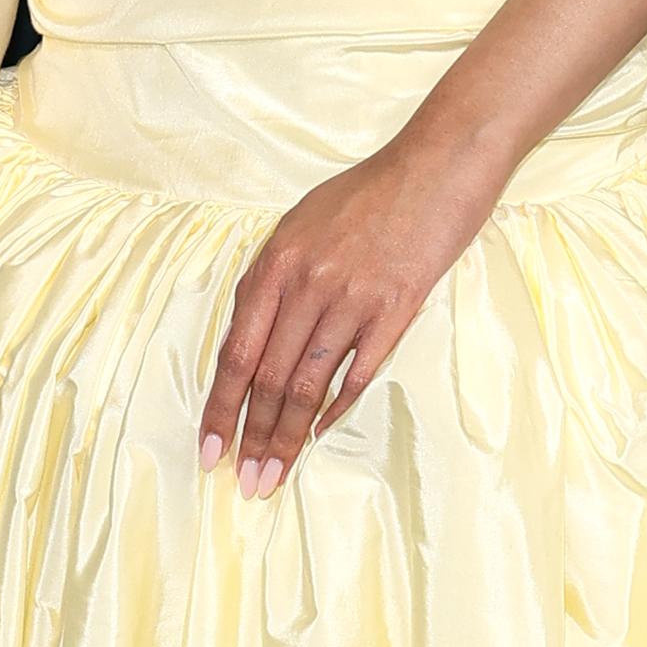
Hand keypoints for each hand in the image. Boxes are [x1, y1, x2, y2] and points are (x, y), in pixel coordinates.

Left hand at [198, 121, 503, 495]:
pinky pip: (360, 370)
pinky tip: (322, 433)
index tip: (209, 450)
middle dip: (252, 437)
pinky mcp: (397, 308)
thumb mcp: (300, 223)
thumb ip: (271, 279)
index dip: (219, 407)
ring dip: (289, 436)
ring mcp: (352, 299)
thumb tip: (249, 336)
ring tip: (275, 475)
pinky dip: (338, 406)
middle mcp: (307, 284)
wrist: (437, 163)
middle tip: (246, 482)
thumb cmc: (366, 192)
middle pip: (269, 378)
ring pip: (309, 383)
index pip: (236, 353)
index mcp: (274, 264)